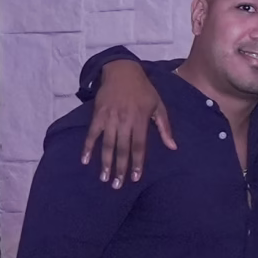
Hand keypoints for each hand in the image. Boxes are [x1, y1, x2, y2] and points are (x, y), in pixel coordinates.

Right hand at [79, 59, 175, 187]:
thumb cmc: (144, 90)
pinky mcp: (97, 115)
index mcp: (140, 121)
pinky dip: (88, 147)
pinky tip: (85, 160)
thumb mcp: (159, 106)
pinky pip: (92, 134)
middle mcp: (124, 121)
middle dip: (120, 168)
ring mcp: (109, 118)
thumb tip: (173, 147)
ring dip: (105, 162)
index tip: (135, 178)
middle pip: (122, 149)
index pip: (139, 146)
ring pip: (107, 144)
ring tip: (104, 178)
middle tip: (117, 185)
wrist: (122, 72)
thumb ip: (165, 127)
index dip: (137, 163)